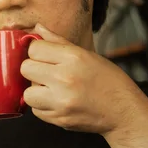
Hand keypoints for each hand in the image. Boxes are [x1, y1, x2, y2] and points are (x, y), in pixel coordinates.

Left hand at [21, 23, 139, 134]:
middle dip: (33, 70)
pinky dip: (42, 106)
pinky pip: (36, 111)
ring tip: (50, 90)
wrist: (121, 111)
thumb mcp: (87, 55)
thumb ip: (58, 42)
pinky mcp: (58, 119)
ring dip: (35, 91)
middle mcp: (65, 79)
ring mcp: (60, 101)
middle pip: (26, 69)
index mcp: (73, 58)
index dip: (37, 51)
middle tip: (46, 73)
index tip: (44, 56)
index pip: (34, 48)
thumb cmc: (107, 81)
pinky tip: (56, 102)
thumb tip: (37, 28)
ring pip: (28, 93)